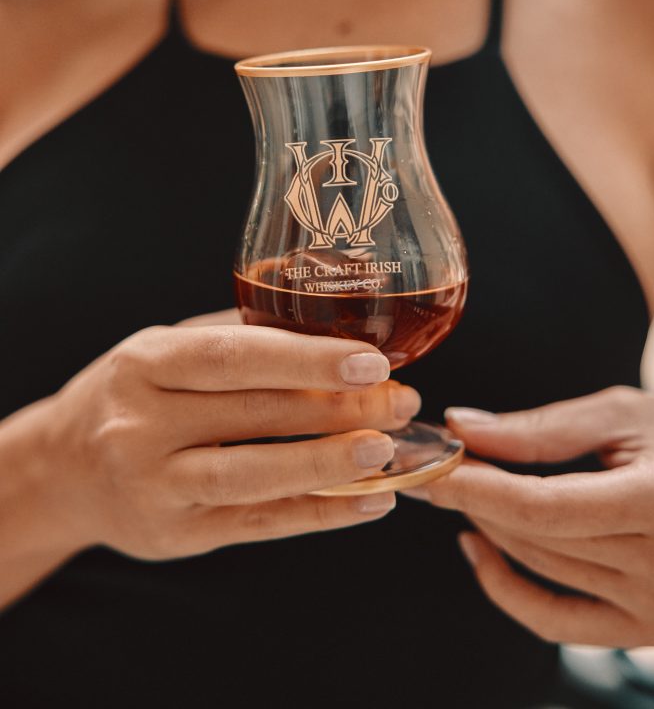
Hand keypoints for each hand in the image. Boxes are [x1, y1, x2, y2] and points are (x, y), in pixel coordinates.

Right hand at [42, 309, 419, 559]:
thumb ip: (237, 329)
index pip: (235, 357)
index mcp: (144, 363)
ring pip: (256, 476)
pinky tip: (370, 500)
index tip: (370, 359)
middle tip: (401, 399)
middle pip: (254, 415)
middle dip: (338, 408)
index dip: (306, 359)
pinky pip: (259, 524)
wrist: (62, 471)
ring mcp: (154, 487)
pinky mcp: (176, 537)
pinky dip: (320, 513)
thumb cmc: (132, 395)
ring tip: (389, 450)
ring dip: (331, 464)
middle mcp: (140, 426)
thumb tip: (330, 308)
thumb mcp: (165, 347)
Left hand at [404, 386, 653, 647]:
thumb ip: (538, 428)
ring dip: (490, 530)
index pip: (544, 505)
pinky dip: (511, 589)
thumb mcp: (621, 413)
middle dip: (476, 499)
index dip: (478, 487)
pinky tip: (480, 550)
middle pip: (536, 538)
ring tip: (465, 491)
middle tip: (443, 463)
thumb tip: (463, 429)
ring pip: (542, 570)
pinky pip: (561, 623)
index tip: (434, 465)